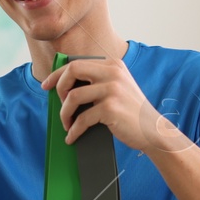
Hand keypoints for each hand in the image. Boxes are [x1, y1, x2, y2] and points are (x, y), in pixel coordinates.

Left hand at [41, 56, 189, 153]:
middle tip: (58, 103)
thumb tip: (65, 87)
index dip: (57, 74)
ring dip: (65, 113)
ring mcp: (112, 89)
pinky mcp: (110, 108)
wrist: (153, 130)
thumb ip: (98, 81)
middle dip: (59, 88)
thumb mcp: (118, 87)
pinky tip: (72, 136)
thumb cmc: (131, 112)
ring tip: (67, 124)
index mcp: (112, 65)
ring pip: (73, 97)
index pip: (77, 63)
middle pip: (72, 71)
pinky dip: (74, 130)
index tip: (47, 85)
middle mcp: (112, 73)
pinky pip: (82, 119)